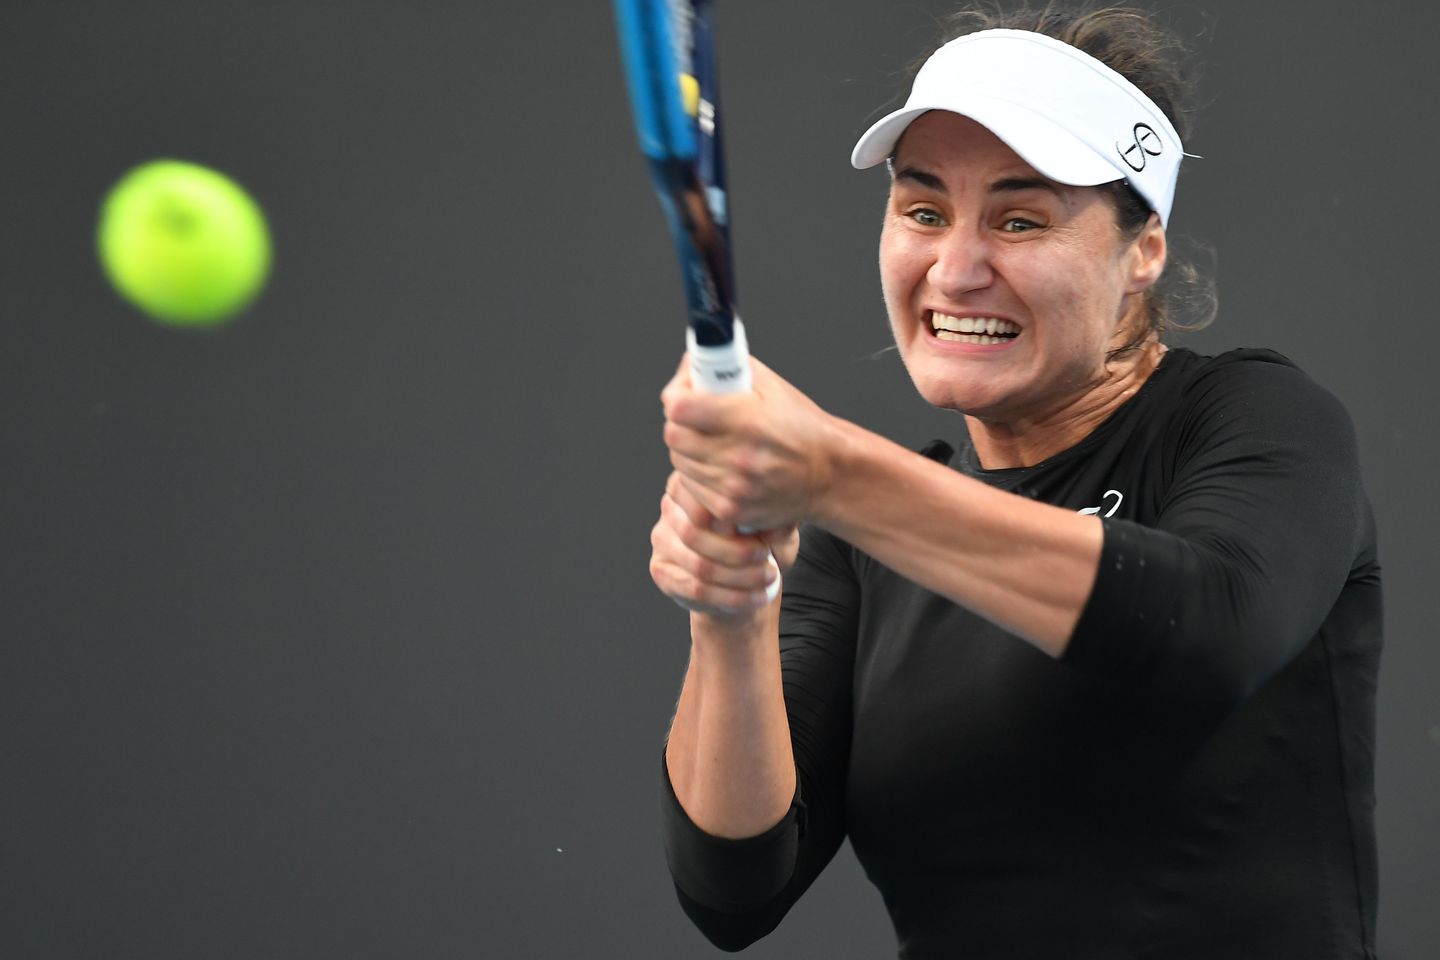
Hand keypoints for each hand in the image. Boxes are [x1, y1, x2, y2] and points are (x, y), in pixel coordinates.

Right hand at [650, 471, 798, 618]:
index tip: (767, 537)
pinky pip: (695, 589)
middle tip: (768, 560)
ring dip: (739, 577)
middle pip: (697, 533)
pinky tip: (758, 597)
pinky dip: (731, 597)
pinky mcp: (660, 569)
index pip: (707, 499)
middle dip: (738, 552)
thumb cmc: (761, 539)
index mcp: (695, 482)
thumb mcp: (774, 526)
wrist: (743, 576)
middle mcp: (671, 506)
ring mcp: (662, 538)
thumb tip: (776, 526)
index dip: (735, 518)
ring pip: (699, 564)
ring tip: (769, 578)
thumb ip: (774, 521)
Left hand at [661, 355, 838, 531]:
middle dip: (679, 424)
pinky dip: (697, 476)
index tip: (683, 396)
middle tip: (694, 420)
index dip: (676, 397)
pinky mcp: (732, 509)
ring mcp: (735, 486)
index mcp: (749, 419)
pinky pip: (691, 489)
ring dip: (687, 451)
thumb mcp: (772, 386)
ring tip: (711, 444)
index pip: (680, 408)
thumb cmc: (801, 427)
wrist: (829, 473)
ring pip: (680, 463)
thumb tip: (692, 364)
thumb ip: (730, 369)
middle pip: (674, 436)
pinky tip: (717, 467)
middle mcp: (740, 455)